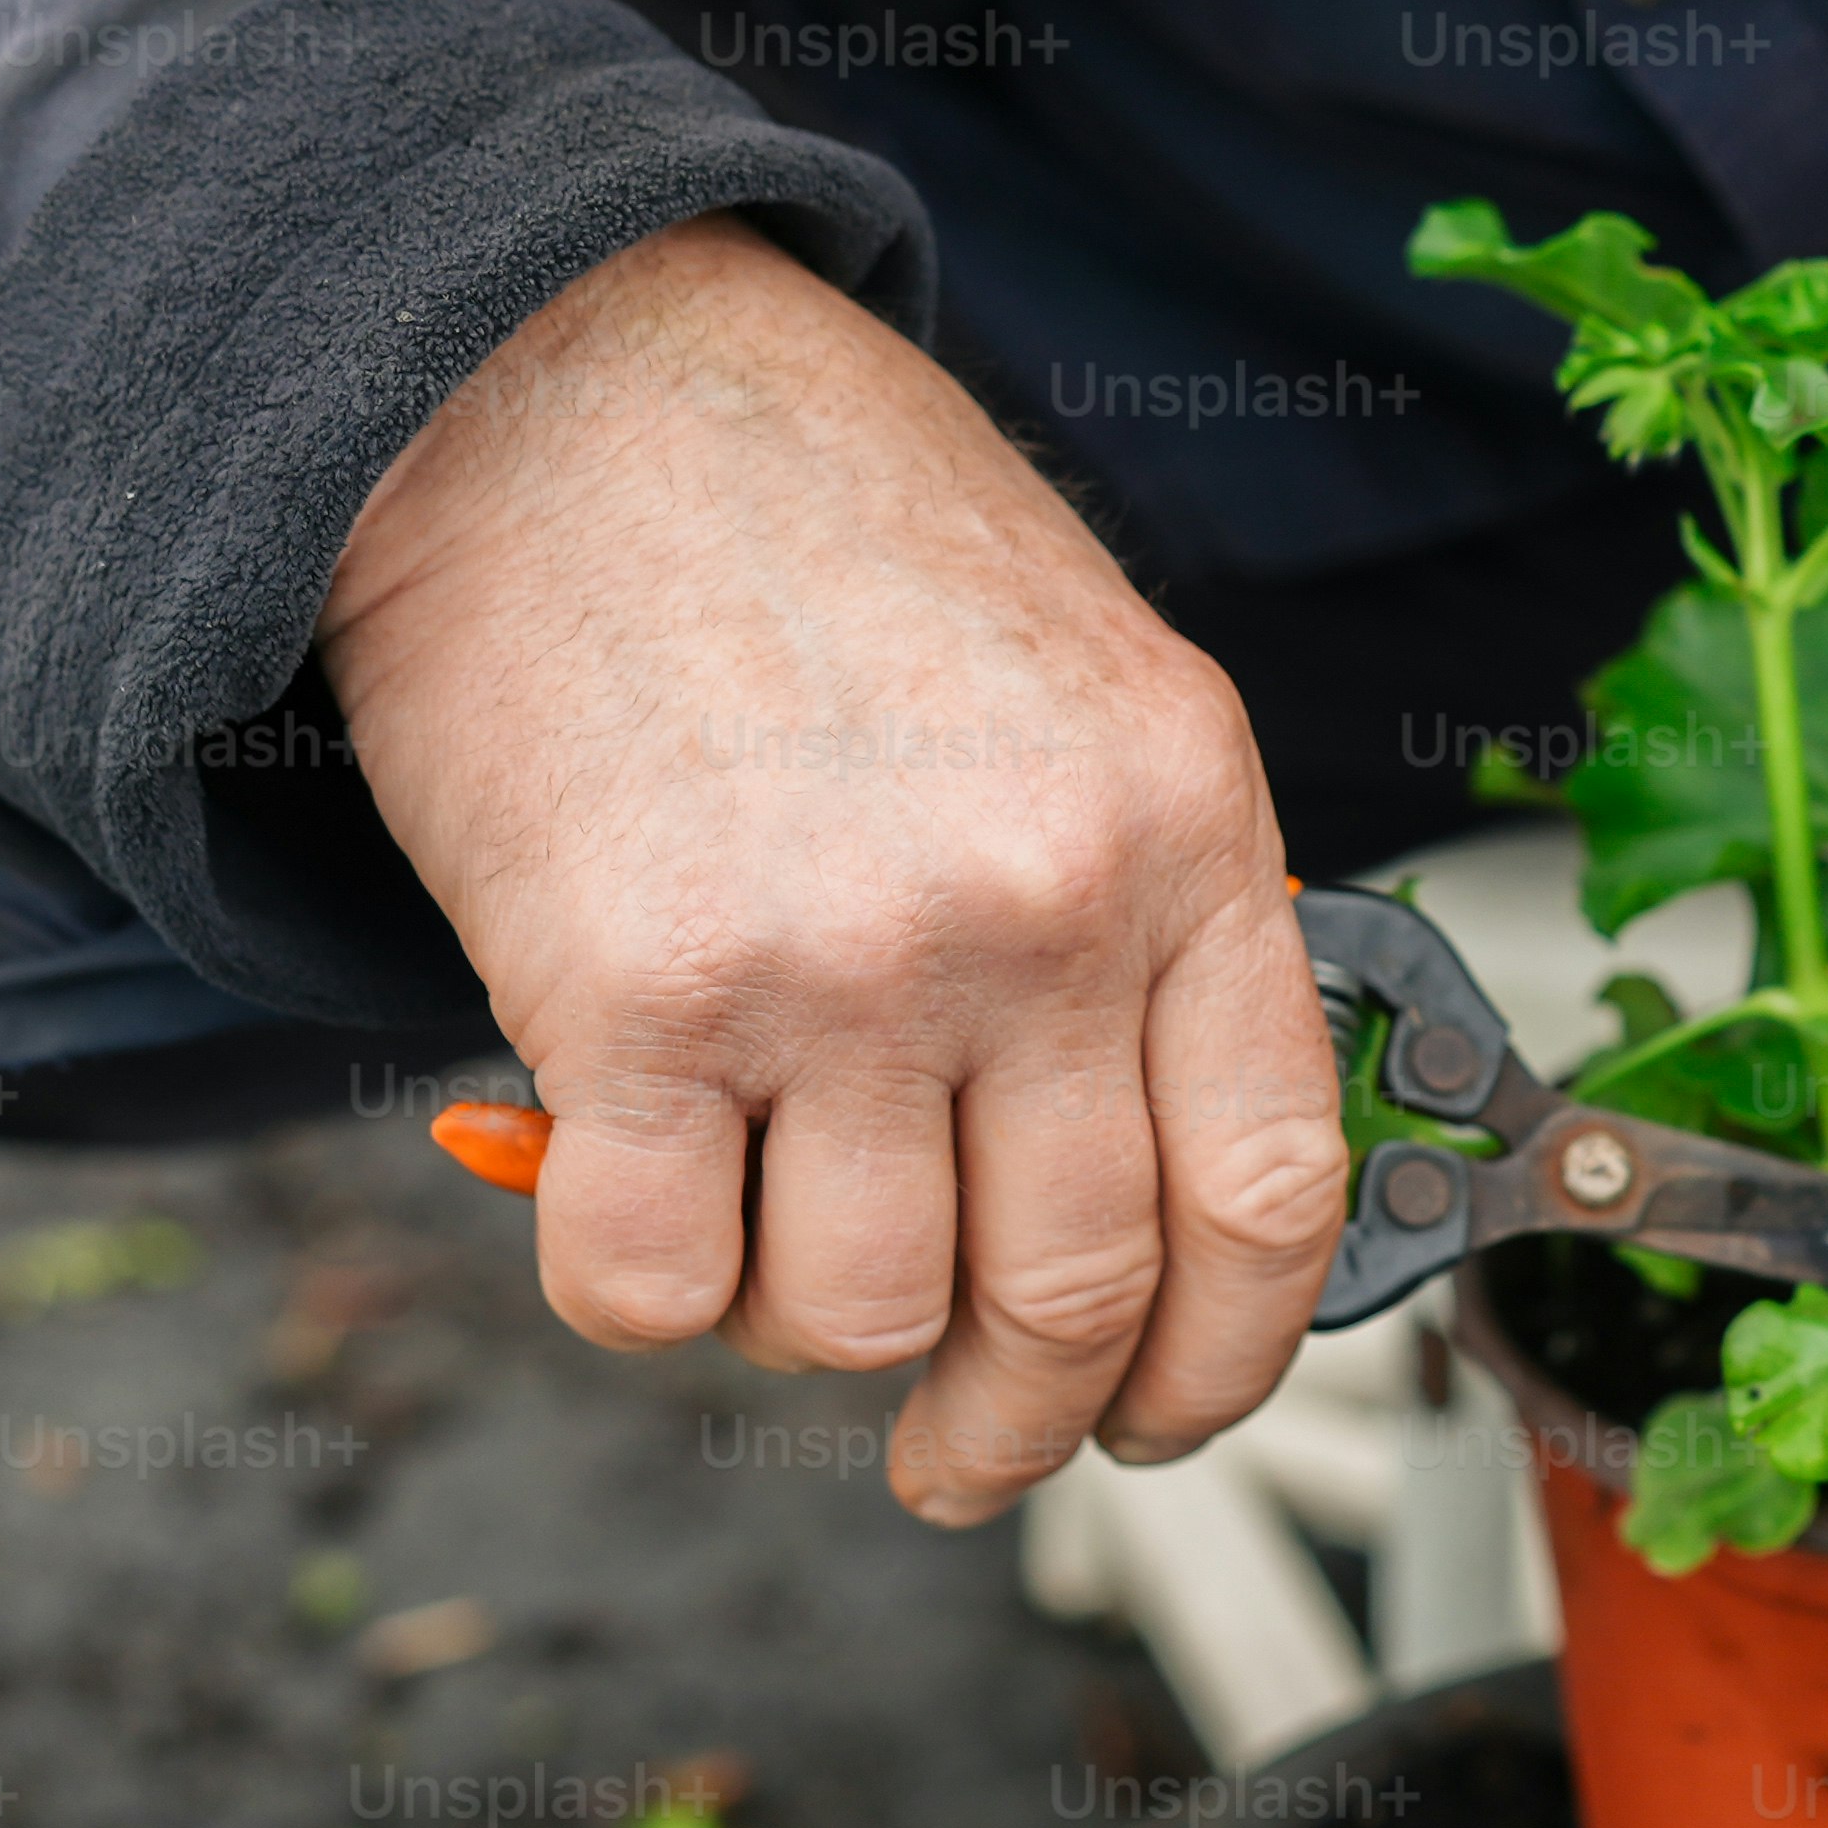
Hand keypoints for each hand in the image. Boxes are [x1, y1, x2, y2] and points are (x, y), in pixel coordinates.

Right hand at [321, 220, 1341, 1522]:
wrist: (557, 378)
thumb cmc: (816, 528)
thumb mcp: (1083, 687)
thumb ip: (1142, 920)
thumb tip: (1151, 1187)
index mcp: (1184, 827)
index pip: (1270, 1193)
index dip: (1221, 1363)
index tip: (1158, 1417)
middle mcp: (1038, 905)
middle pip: (1072, 1298)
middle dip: (1012, 1425)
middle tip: (959, 1450)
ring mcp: (843, 959)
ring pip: (862, 1319)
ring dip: (805, 1337)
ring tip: (761, 1245)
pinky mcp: (631, 994)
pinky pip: (650, 1284)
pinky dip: (636, 1292)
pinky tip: (627, 1194)